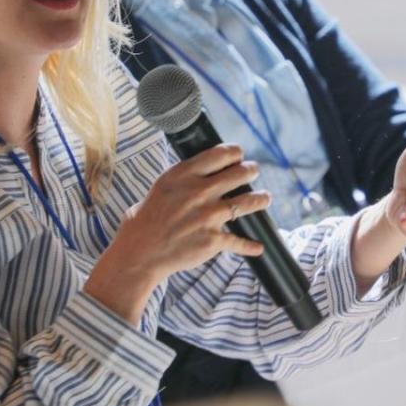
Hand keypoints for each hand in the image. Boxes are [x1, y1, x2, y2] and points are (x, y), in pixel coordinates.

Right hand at [84, 144, 270, 324]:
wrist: (140, 253)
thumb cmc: (146, 219)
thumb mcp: (162, 187)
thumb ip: (185, 178)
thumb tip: (206, 168)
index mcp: (184, 175)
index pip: (220, 154)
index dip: (235, 152)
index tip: (239, 154)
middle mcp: (200, 192)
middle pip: (239, 174)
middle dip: (251, 170)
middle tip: (253, 170)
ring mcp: (209, 216)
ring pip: (248, 201)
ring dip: (261, 198)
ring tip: (265, 197)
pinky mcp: (214, 240)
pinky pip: (239, 241)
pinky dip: (251, 246)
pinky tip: (259, 247)